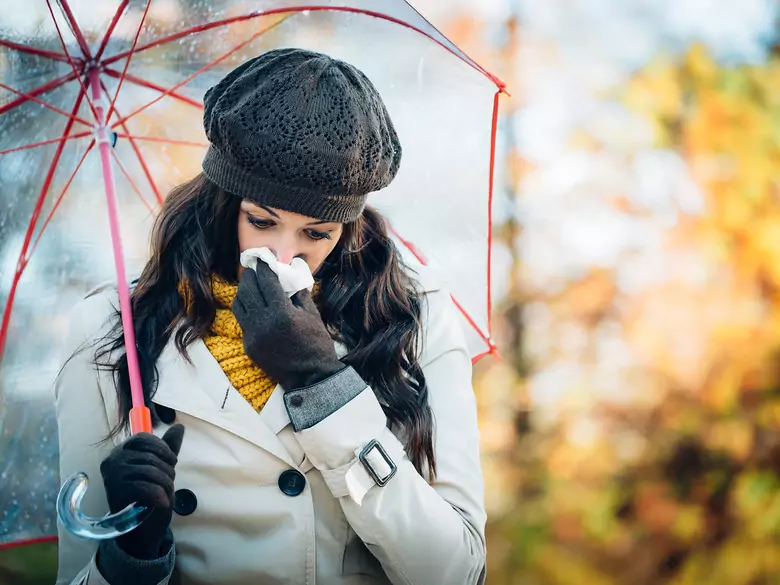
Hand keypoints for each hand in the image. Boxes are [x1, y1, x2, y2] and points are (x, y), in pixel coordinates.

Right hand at [100, 424, 184, 559]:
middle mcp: (112, 460)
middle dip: (167, 470)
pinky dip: (159, 496)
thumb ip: (167, 447)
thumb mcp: (160, 467)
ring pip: (150, 471)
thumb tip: (179, 426)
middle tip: (168, 483)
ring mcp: (112, 477)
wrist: (140, 528)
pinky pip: (146, 487)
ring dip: (165, 484)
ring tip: (165, 494)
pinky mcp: (116, 494)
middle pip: (150, 456)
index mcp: (121, 451)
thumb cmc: (149, 495)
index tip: (171, 462)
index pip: (143, 438)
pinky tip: (162, 503)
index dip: (163, 449)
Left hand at [232, 261, 343, 389]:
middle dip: (251, 276)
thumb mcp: (312, 314)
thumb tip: (290, 273)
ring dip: (244, 291)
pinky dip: (246, 309)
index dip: (264, 267)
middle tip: (255, 268)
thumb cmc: (317, 344)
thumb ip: (298, 292)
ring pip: (239, 304)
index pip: (266, 281)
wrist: (311, 377)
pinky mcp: (249, 346)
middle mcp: (264, 323)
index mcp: (282, 313)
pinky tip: (254, 305)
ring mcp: (253, 336)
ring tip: (251, 285)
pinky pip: (242, 321)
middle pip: (248, 289)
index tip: (264, 259)